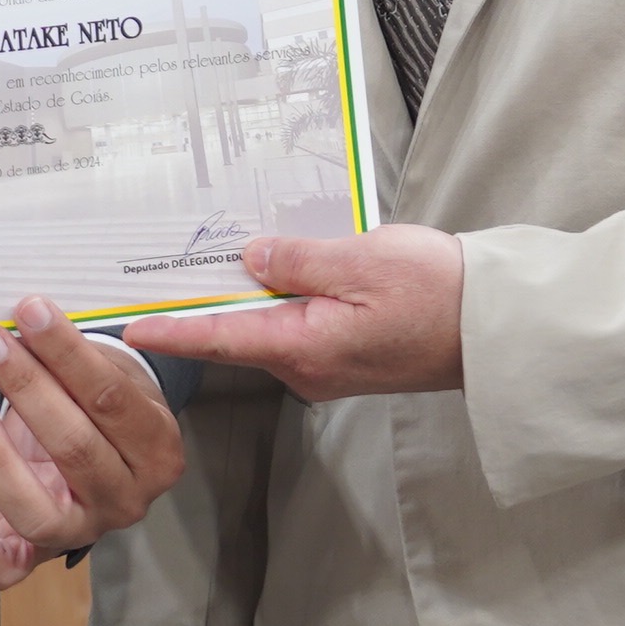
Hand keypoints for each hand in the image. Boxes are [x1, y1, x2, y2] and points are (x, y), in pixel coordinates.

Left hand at [0, 298, 186, 589]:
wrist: (112, 459)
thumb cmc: (103, 406)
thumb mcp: (110, 376)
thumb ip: (75, 360)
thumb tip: (24, 322)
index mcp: (157, 449)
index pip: (110, 399)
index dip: (67, 353)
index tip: (30, 312)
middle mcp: (126, 499)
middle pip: (75, 448)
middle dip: (26, 387)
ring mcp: (81, 533)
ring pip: (36, 511)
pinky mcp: (36, 557)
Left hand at [122, 226, 464, 401]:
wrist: (496, 327)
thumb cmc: (437, 292)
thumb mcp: (363, 260)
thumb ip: (300, 259)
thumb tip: (251, 258)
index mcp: (305, 346)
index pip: (220, 339)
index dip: (171, 332)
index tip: (128, 331)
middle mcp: (309, 367)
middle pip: (240, 334)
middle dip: (203, 304)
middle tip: (160, 273)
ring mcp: (329, 367)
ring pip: (271, 328)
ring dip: (247, 298)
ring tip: (216, 259)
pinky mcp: (349, 357)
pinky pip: (300, 327)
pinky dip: (283, 301)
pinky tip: (281, 271)